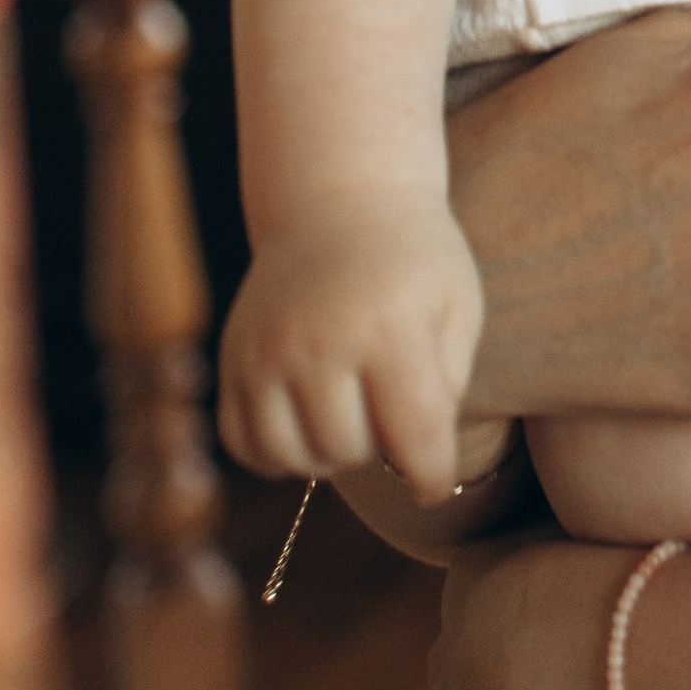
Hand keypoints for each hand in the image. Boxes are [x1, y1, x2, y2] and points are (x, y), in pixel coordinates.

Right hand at [220, 200, 484, 498]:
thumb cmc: (413, 262)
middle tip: (391, 416)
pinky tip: (307, 424)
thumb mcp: (457, 307)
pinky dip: (276, 452)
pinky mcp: (233, 358)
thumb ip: (448, 385)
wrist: (339, 202)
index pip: (415, 436)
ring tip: (352, 419)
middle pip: (349, 451)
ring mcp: (266, 350)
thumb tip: (417, 457)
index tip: (434, 487)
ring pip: (291, 457)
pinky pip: (243, 443)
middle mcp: (319, 341)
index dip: (432, 477)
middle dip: (380, 450)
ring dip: (328, 456)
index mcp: (389, 328)